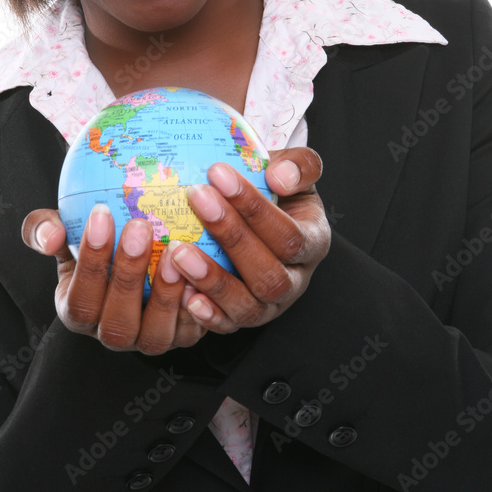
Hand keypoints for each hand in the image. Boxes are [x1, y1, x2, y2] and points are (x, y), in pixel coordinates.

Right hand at [21, 206, 206, 354]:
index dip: (90, 260)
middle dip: (127, 274)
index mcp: (78, 312)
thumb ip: (44, 229)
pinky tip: (204, 269)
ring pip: (154, 334)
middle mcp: (112, 334)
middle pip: (116, 321)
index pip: (79, 298)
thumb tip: (50, 235)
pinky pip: (191, 329)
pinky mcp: (182, 336)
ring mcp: (148, 340)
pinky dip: (198, 305)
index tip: (101, 214)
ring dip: (163, 295)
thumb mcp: (65, 233)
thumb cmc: (98, 244)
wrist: (138, 258)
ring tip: (173, 251)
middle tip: (139, 227)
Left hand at [172, 147, 330, 333]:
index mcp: (313, 242)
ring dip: (213, 280)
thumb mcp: (295, 171)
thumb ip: (299, 165)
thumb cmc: (275, 191)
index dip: (255, 208)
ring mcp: (270, 306)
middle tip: (195, 196)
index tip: (217, 173)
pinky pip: (226, 325)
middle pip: (269, 273)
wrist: (261, 218)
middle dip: (231, 235)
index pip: (290, 234)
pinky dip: (206, 314)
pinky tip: (182, 295)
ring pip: (248, 306)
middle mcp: (296, 280)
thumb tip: (280, 177)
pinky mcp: (241, 318)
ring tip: (178, 251)